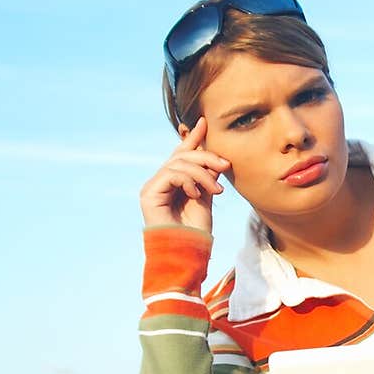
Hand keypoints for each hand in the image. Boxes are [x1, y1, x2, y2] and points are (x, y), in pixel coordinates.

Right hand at [139, 117, 230, 232]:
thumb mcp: (207, 196)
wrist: (188, 251)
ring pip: (178, 164)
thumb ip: (207, 175)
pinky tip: (196, 194)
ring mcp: (152, 187)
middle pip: (181, 156)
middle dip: (205, 157)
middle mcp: (160, 182)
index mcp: (173, 182)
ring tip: (215, 190)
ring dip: (202, 174)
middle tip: (224, 166)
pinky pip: (171, 174)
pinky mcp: (149, 194)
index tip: (204, 122)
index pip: (182, 154)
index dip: (193, 138)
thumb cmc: (197, 229)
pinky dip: (188, 181)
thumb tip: (215, 156)